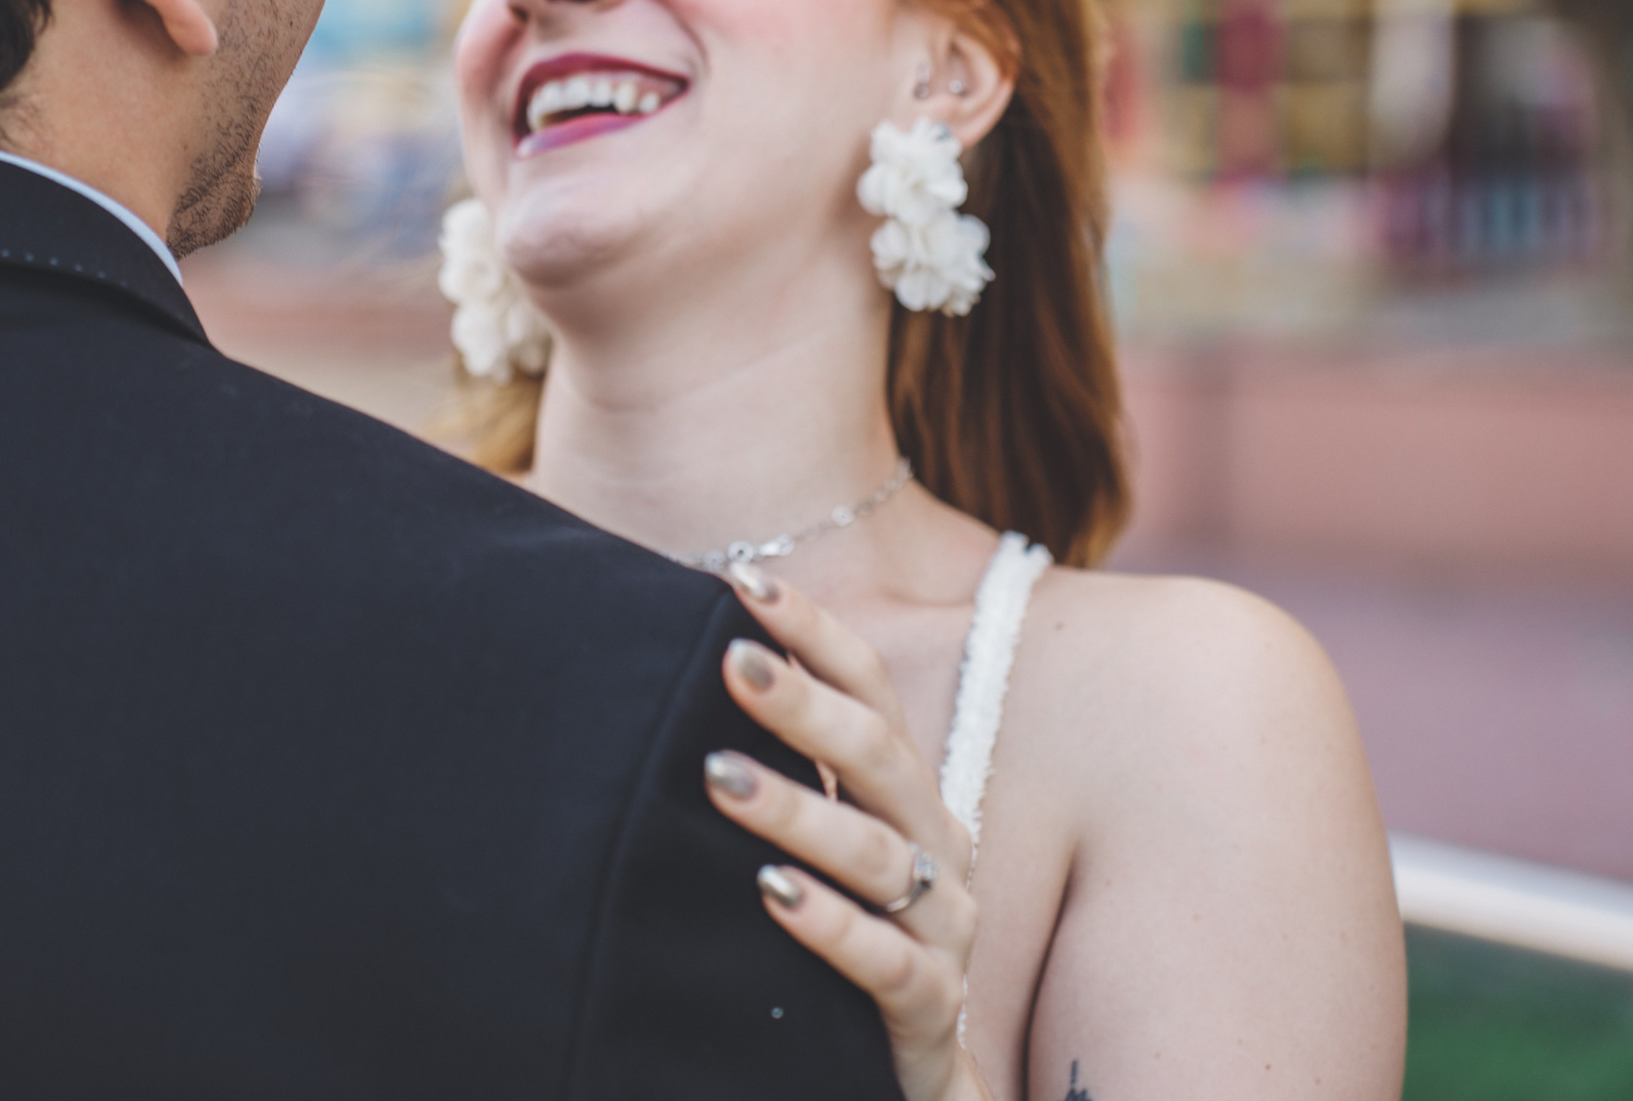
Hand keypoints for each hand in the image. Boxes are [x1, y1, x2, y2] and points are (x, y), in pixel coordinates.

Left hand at [705, 565, 991, 1100]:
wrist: (909, 1073)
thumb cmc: (845, 931)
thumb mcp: (821, 839)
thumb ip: (778, 763)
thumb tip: (691, 659)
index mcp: (908, 791)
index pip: (872, 689)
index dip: (814, 631)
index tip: (744, 581)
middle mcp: (936, 843)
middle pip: (879, 754)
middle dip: (803, 704)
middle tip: (729, 661)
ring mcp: (942, 925)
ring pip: (876, 854)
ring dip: (798, 809)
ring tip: (719, 776)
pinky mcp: (930, 1006)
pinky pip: (886, 961)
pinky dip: (829, 924)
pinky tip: (770, 894)